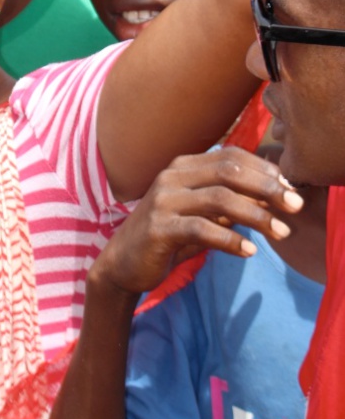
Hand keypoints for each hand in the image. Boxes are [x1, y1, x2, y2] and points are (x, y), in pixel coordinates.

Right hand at [89, 147, 302, 297]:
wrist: (123, 263)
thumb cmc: (169, 237)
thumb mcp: (201, 215)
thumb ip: (229, 204)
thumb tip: (272, 197)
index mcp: (183, 166)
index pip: (231, 156)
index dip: (264, 169)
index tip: (291, 188)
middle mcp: (172, 176)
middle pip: (229, 172)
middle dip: (267, 187)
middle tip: (296, 205)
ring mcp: (163, 200)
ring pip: (219, 199)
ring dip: (256, 215)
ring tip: (282, 232)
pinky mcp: (158, 228)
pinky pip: (201, 229)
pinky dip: (229, 239)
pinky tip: (249, 251)